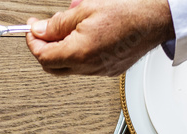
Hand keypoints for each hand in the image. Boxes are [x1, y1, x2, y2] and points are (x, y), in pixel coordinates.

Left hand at [26, 0, 174, 76]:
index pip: (43, 56)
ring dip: (62, 51)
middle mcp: (88, 67)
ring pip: (69, 67)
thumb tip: (39, 30)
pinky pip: (85, 67)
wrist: (155, 20)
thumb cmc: (127, 12)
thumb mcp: (85, 10)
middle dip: (43, 49)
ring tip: (69, 29)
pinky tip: (84, 38)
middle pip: (52, 67)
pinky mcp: (109, 71)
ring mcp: (99, 71)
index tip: (31, 30)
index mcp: (79, 52)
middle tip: (42, 31)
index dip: (32, 42)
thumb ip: (57, 23)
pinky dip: (78, 54)